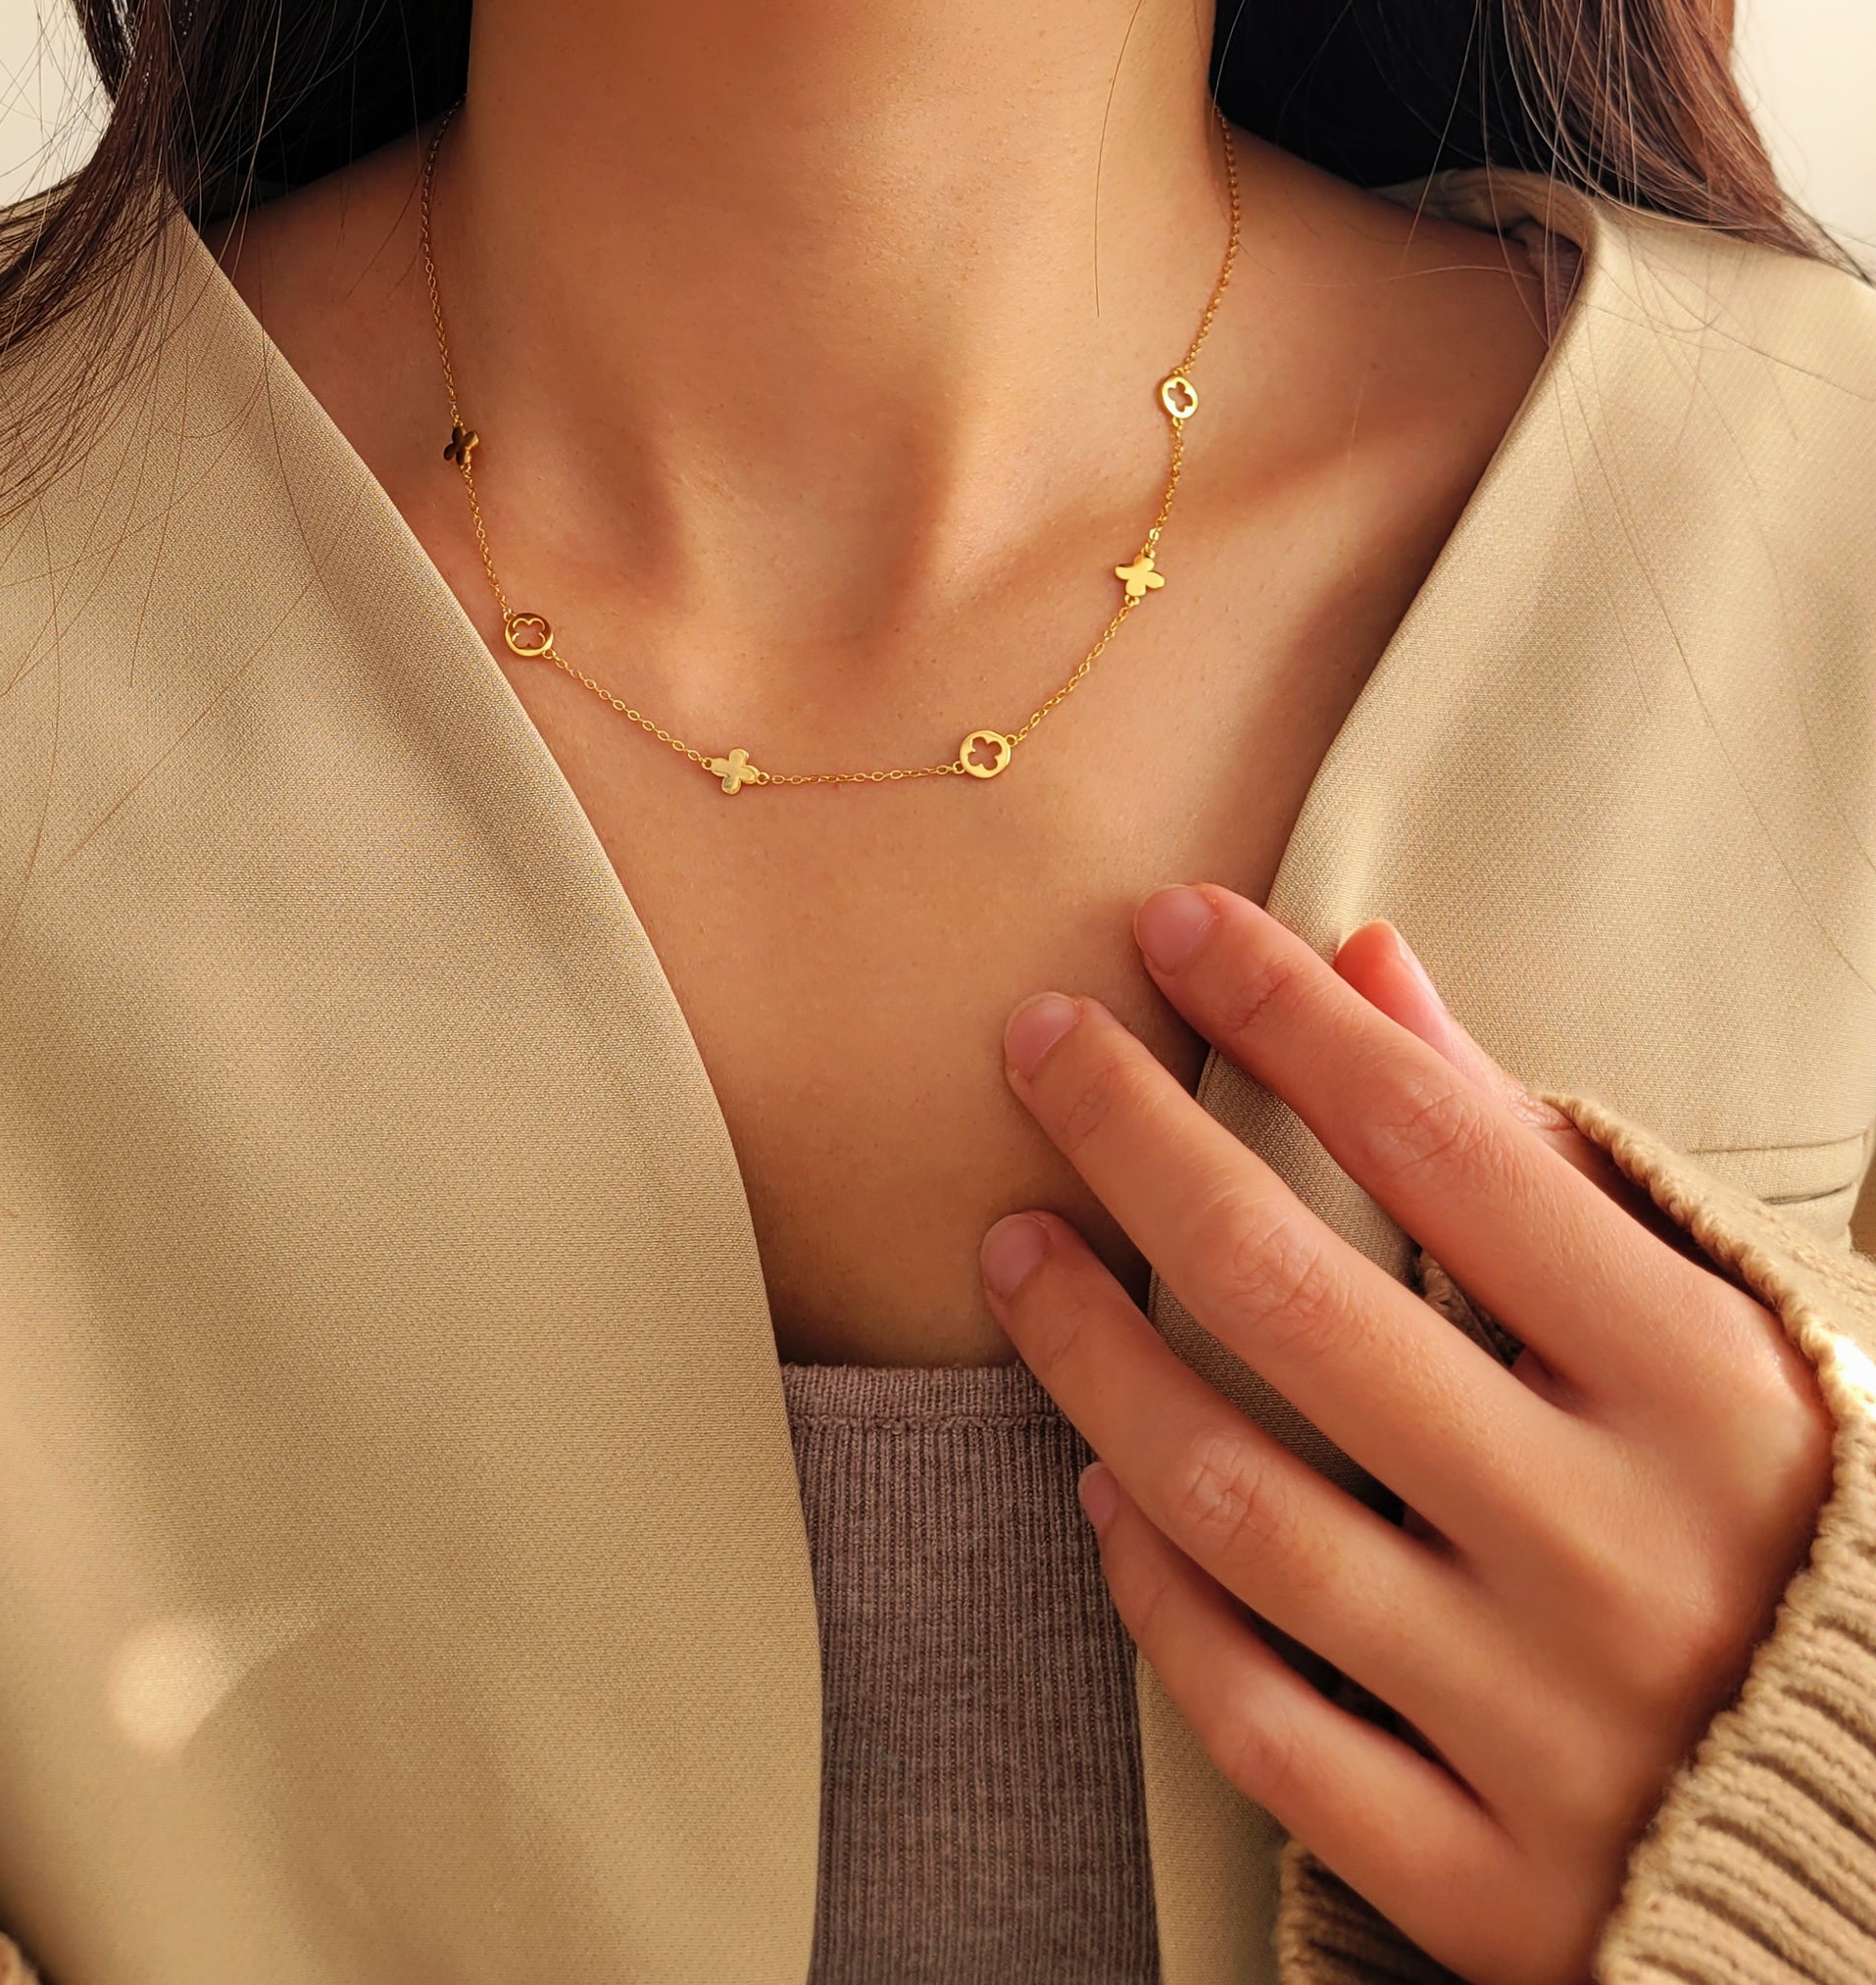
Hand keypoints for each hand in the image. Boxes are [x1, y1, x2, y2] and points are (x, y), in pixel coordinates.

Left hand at [977, 884, 1835, 1984]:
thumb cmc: (1781, 1525)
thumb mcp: (1716, 1324)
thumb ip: (1538, 1153)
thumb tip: (1370, 966)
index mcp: (1706, 1389)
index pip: (1443, 1148)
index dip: (1289, 1016)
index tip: (1176, 921)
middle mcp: (1618, 1549)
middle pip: (1300, 1304)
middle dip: (1139, 1143)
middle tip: (1038, 1042)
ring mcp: (1545, 1725)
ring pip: (1241, 1509)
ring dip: (1094, 1359)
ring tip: (1015, 1248)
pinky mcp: (1485, 1877)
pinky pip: (1261, 1722)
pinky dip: (1158, 1596)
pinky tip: (1098, 1489)